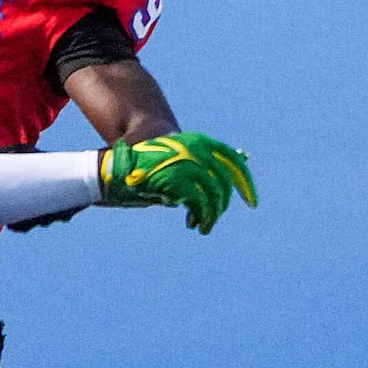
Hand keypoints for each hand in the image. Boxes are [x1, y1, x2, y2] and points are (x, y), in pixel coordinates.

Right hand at [96, 132, 257, 234]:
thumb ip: (208, 159)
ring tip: (203, 226)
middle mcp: (196, 150)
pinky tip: (193, 223)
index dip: (245, 183)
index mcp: (198, 142)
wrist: (114, 168)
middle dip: (223, 204)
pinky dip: (200, 216)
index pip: (232, 162)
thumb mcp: (179, 157)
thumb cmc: (147, 162)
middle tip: (213, 220)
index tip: (252, 202)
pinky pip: (199, 203)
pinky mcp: (176, 181)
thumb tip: (245, 155)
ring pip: (214, 195)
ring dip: (211, 215)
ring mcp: (186, 164)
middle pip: (225, 182)